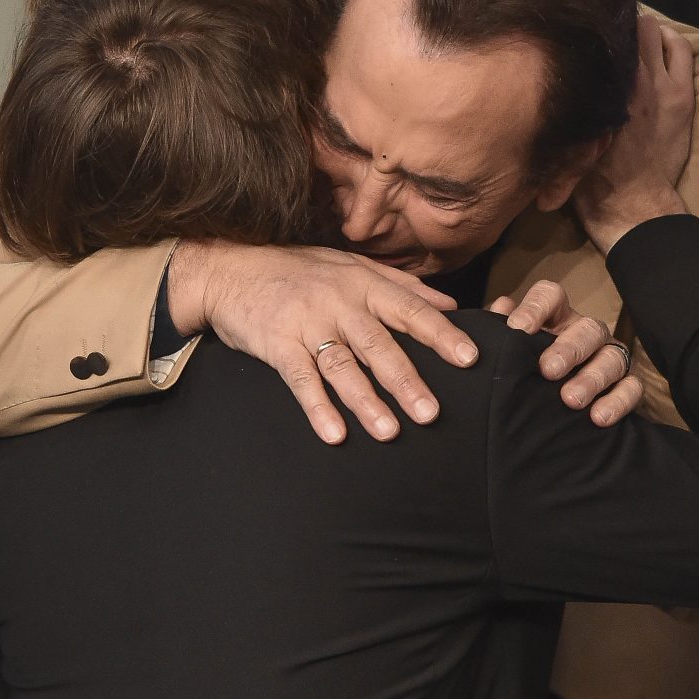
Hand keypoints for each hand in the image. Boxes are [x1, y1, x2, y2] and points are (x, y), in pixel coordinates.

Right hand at [172, 239, 478, 444]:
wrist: (229, 269)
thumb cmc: (297, 270)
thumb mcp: (351, 265)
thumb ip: (402, 285)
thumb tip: (449, 303)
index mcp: (363, 283)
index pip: (410, 310)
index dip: (441, 334)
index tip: (470, 359)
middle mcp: (339, 302)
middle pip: (378, 344)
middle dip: (406, 380)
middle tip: (431, 413)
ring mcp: (306, 323)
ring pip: (342, 365)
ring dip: (366, 400)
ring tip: (389, 431)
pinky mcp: (276, 344)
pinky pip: (300, 379)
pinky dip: (317, 406)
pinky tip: (334, 434)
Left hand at [489, 280, 642, 426]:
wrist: (540, 414)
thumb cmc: (522, 370)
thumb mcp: (507, 350)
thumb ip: (500, 329)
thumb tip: (503, 306)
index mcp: (555, 317)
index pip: (551, 296)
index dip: (536, 308)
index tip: (518, 329)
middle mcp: (586, 332)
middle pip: (588, 328)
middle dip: (569, 348)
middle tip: (547, 370)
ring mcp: (610, 356)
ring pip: (613, 358)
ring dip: (593, 379)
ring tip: (571, 400)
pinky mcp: (627, 384)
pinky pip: (632, 388)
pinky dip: (618, 402)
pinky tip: (598, 417)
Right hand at [573, 14, 695, 252]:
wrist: (632, 205)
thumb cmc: (592, 176)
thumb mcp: (569, 135)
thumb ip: (572, 100)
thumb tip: (560, 69)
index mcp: (598, 87)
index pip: (596, 35)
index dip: (591, 28)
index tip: (584, 28)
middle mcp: (629, 78)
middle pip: (626, 25)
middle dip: (619, 25)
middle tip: (611, 32)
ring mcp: (661, 85)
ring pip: (656, 31)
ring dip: (647, 31)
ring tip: (637, 38)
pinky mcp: (682, 96)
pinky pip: (681, 50)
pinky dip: (670, 42)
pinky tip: (661, 45)